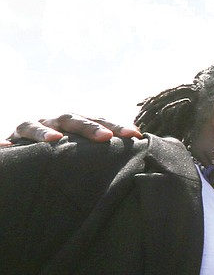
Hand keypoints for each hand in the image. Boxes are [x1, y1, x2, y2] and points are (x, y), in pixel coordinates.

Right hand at [0, 113, 142, 146]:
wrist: (28, 156)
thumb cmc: (65, 156)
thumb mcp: (86, 151)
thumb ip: (105, 152)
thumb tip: (140, 152)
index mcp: (78, 124)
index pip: (99, 121)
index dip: (117, 126)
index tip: (136, 135)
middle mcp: (56, 123)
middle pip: (73, 118)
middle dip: (90, 127)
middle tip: (106, 138)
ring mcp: (32, 128)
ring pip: (36, 125)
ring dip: (44, 132)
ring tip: (54, 141)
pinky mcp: (12, 140)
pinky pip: (6, 142)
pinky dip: (5, 145)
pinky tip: (6, 148)